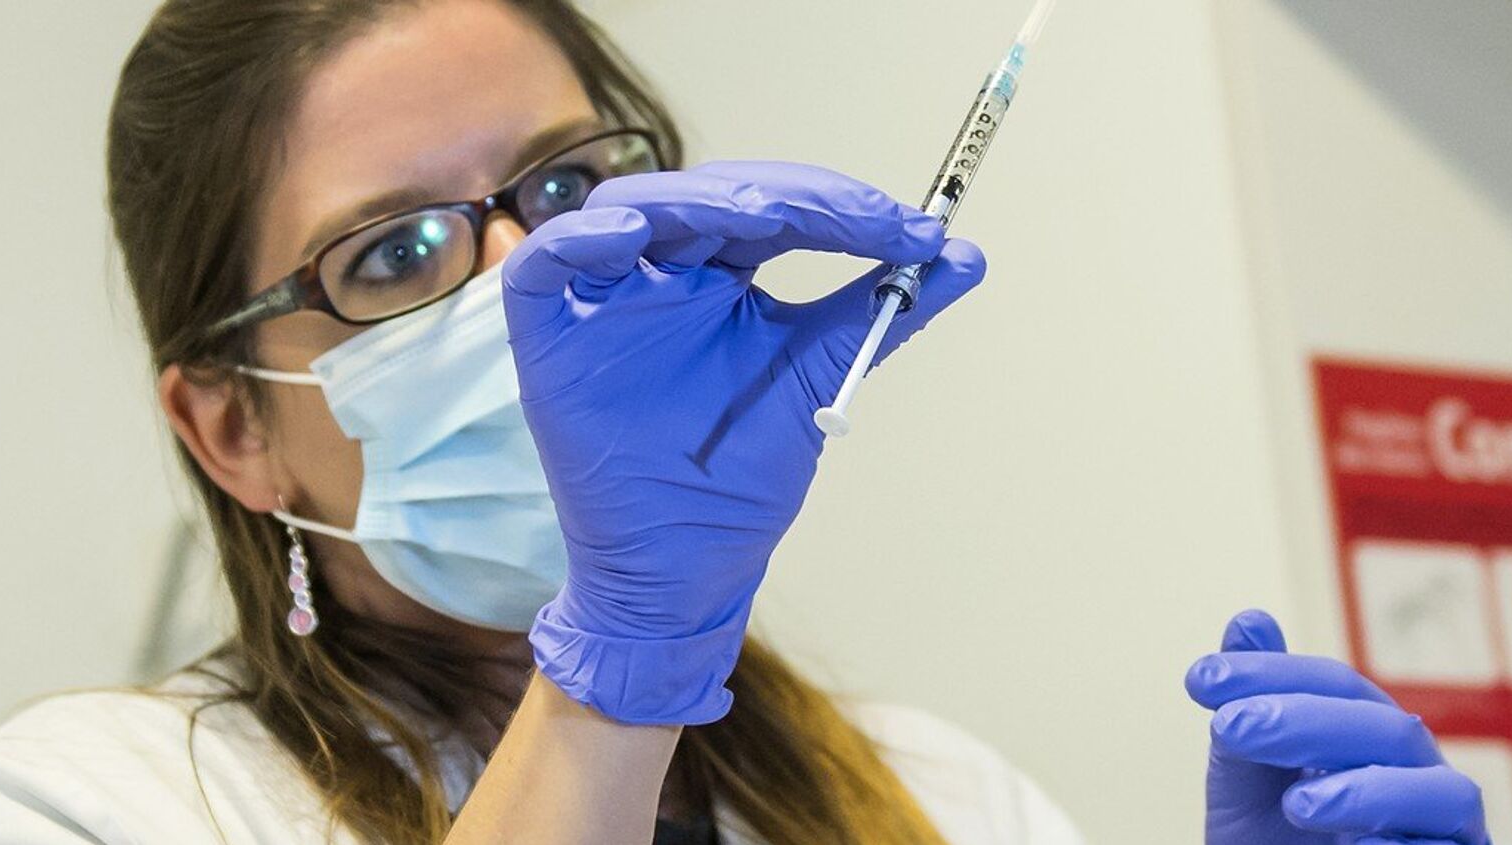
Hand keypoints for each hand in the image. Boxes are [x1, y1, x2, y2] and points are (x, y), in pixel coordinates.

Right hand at [503, 161, 985, 724]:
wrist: (685, 569)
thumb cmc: (737, 481)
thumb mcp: (817, 377)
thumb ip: (880, 311)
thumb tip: (966, 256)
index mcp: (718, 275)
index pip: (774, 209)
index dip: (842, 206)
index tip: (916, 231)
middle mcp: (660, 274)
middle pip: (712, 195)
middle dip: (792, 197)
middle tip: (860, 217)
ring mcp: (602, 301)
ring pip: (635, 209)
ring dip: (702, 200)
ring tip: (768, 215)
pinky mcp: (547, 337)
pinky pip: (545, 267)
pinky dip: (582, 241)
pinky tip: (633, 240)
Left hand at [1185, 610, 1490, 844]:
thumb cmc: (1272, 838)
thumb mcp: (1247, 771)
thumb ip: (1253, 702)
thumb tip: (1248, 620)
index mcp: (1371, 732)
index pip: (1335, 685)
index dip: (1271, 674)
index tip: (1201, 681)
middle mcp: (1417, 773)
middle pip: (1385, 729)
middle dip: (1306, 722)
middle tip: (1229, 727)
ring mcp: (1446, 825)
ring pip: (1444, 792)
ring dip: (1368, 790)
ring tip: (1297, 804)